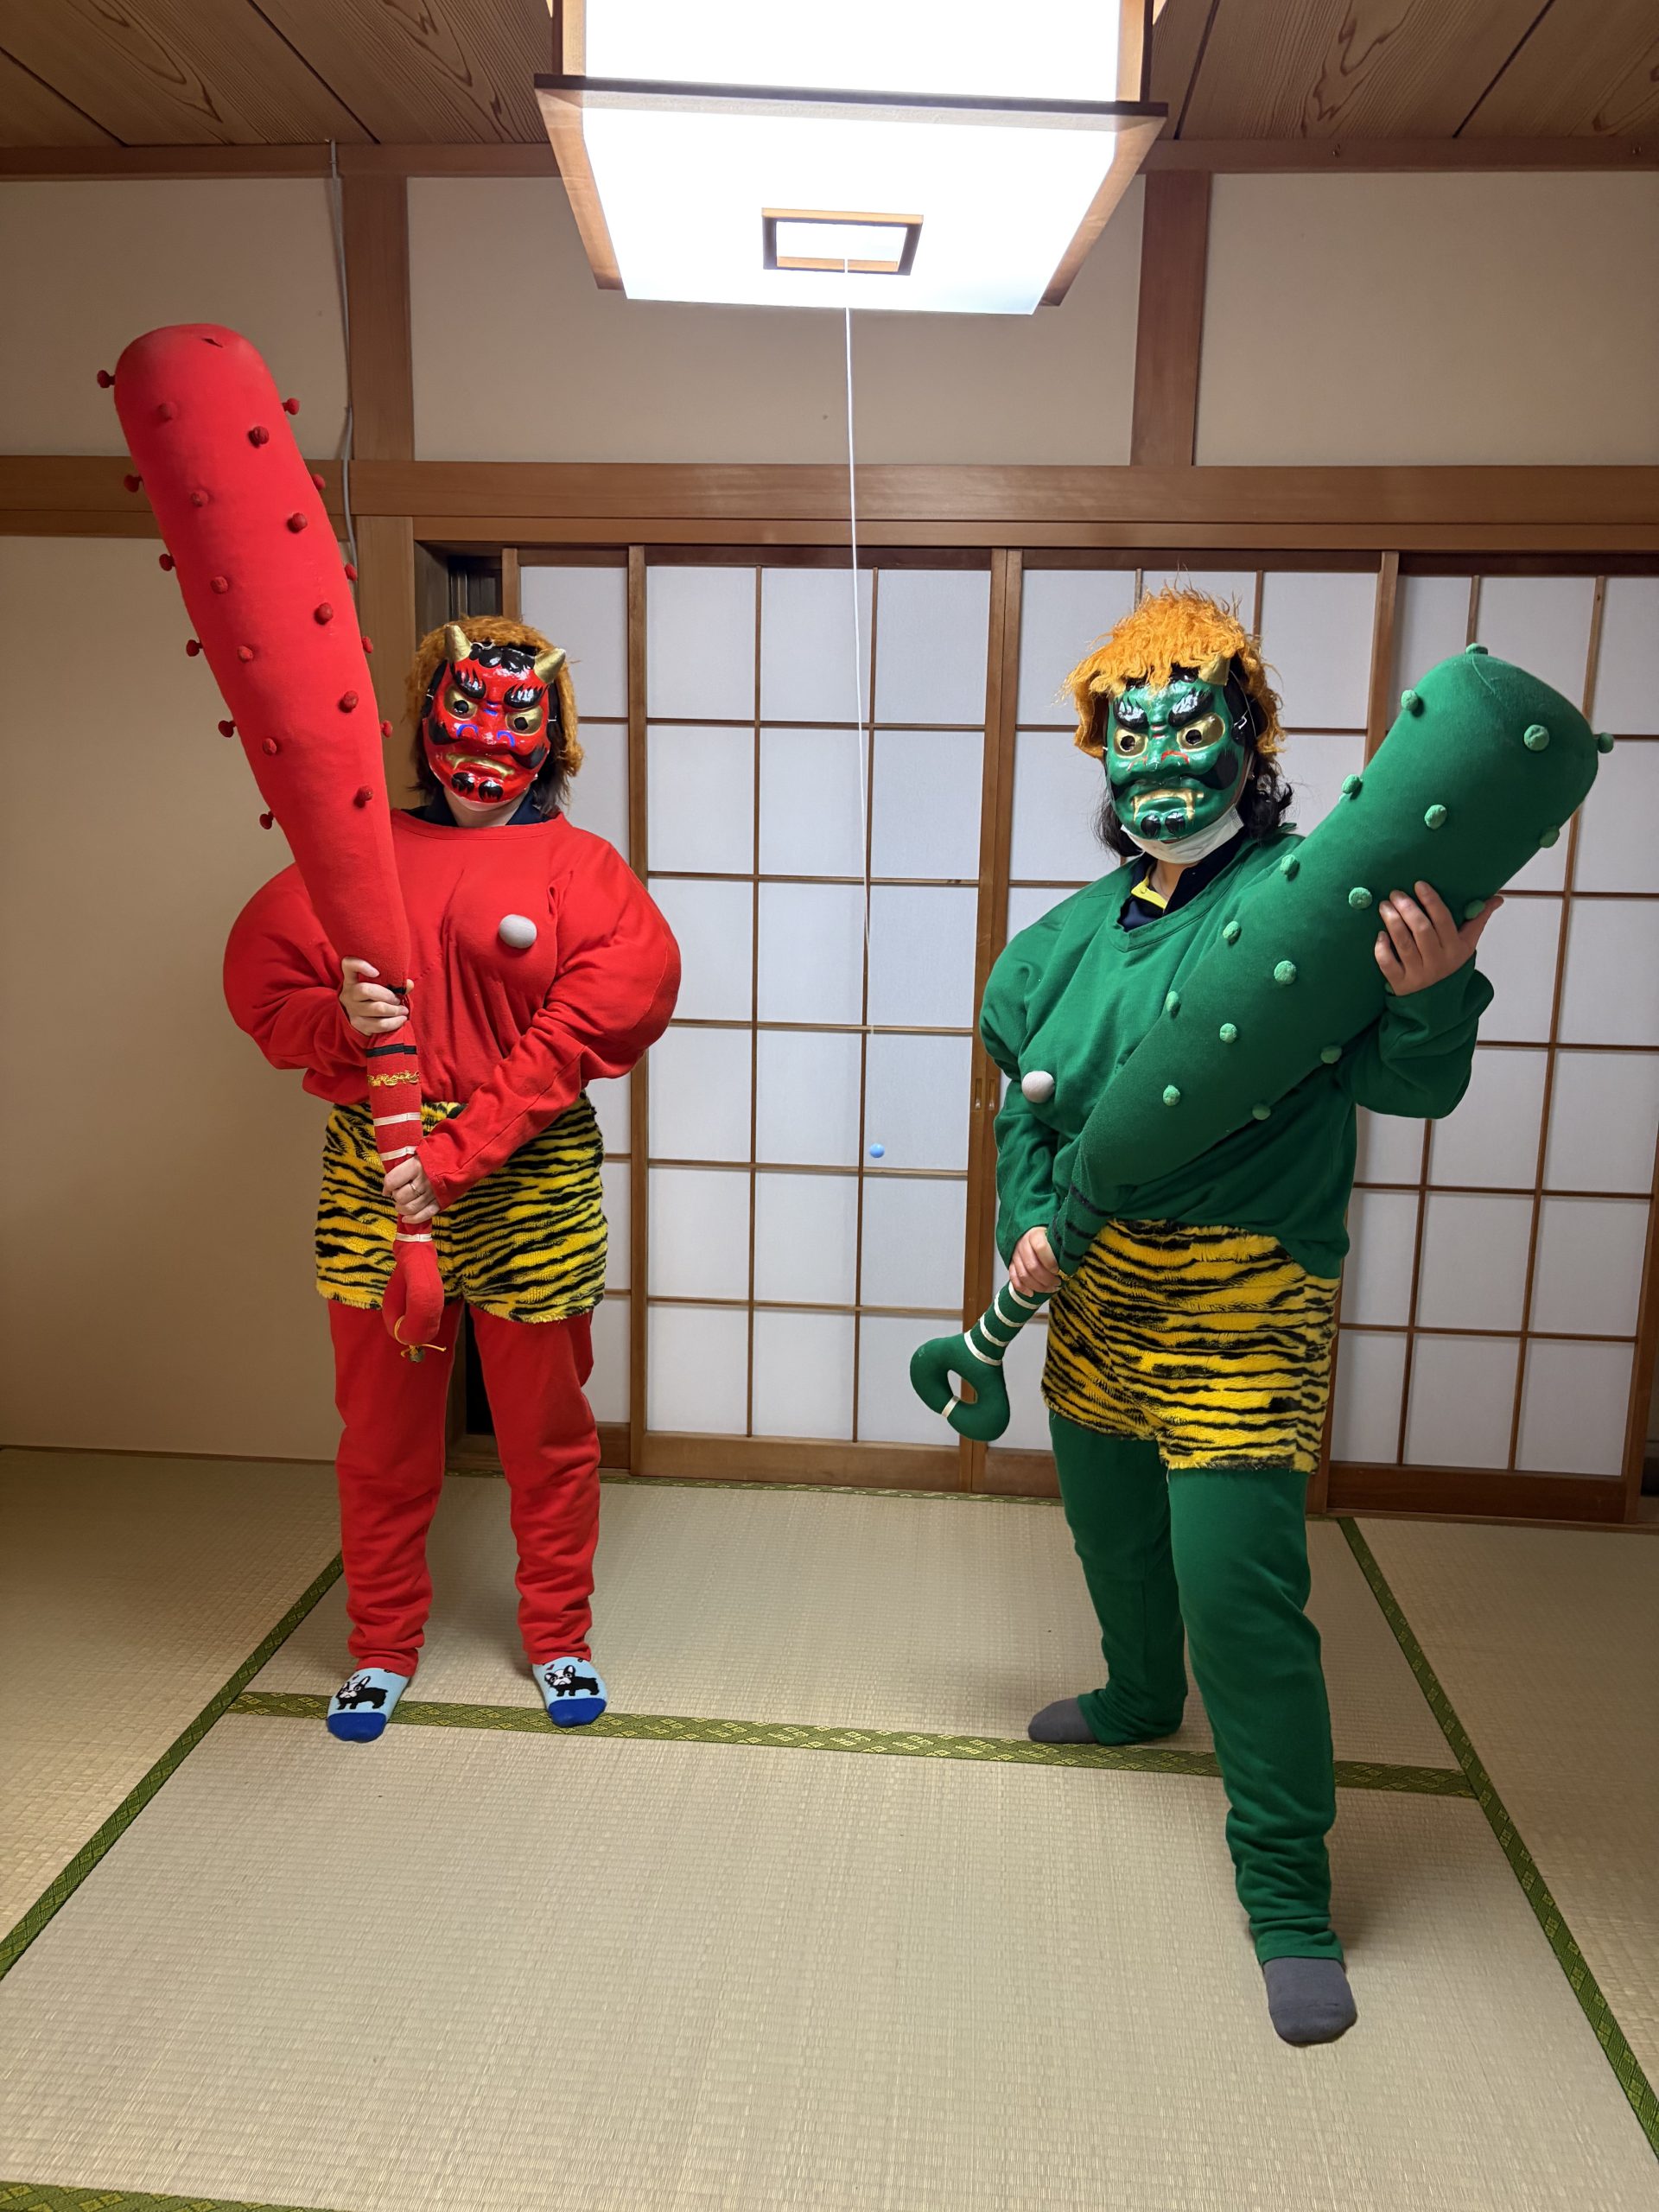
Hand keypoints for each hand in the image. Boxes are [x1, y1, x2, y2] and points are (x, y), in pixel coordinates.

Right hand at [339, 957, 408, 1037]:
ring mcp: (352, 1010)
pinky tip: (401, 1019)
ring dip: (395, 1010)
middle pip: (365, 990)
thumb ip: (394, 983)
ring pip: (376, 1008)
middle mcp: (348, 994)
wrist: (363, 1021)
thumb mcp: (380, 988)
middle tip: (397, 1000)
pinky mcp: (358, 1024)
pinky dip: (394, 1022)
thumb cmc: (374, 999)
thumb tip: (409, 984)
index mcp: (352, 980)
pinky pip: (379, 1024)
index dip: (360, 965)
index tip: (376, 972)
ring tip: (403, 1010)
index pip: (348, 965)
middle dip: (387, 995)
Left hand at [384, 1155, 437, 1224]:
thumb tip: (391, 1178)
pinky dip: (413, 1219)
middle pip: (400, 1197)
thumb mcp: (419, 1151)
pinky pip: (424, 1215)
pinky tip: (406, 1218)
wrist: (462, 1156)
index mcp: (416, 1165)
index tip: (387, 1188)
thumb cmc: (439, 1152)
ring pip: (410, 1208)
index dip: (386, 1186)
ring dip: (402, 1208)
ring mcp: (432, 1193)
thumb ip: (405, 1163)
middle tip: (397, 1193)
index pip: (392, 1181)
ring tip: (401, 1204)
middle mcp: (423, 1181)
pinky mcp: (440, 1202)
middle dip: (395, 1197)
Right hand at [1010, 1226, 1060, 1299]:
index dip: (1050, 1262)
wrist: (1029, 1233)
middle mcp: (1023, 1245)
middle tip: (1058, 1283)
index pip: (1041, 1248)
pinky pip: (1014, 1279)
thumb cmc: (1046, 1237)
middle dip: (1047, 1279)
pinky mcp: (1011, 1264)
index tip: (1058, 1271)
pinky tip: (1031, 1294)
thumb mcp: (1054, 1236)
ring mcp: (1015, 1256)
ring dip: (1038, 1286)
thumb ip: (1060, 1247)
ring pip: (1023, 1275)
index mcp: (1034, 1235)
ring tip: (1050, 1289)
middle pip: (1032, 1266)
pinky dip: (1022, 1288)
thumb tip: (1071, 1261)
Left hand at [1375, 883, 1501, 996]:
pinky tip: (1380, 934)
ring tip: (1385, 906)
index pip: (1443, 920)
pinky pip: (1388, 963)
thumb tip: (1497, 898)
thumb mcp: (1467, 944)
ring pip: (1403, 943)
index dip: (1431, 901)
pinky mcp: (1400, 984)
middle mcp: (1438, 961)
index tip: (1419, 884)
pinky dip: (1382, 948)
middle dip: (1407, 909)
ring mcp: (1418, 974)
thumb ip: (1478, 919)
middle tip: (1395, 893)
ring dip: (1392, 922)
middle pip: (1421, 930)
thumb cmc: (1451, 964)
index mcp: (1455, 948)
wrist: (1438, 1002)